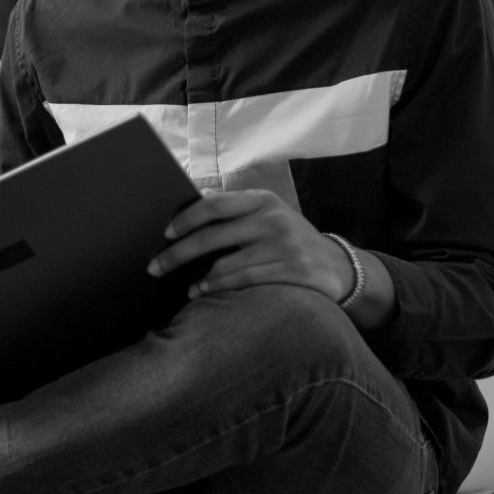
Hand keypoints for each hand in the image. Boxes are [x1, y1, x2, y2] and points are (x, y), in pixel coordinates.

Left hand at [147, 188, 355, 302]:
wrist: (339, 266)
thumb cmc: (290, 240)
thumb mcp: (269, 216)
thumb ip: (236, 212)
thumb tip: (191, 204)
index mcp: (262, 200)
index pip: (214, 205)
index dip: (185, 218)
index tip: (164, 233)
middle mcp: (272, 219)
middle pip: (212, 236)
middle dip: (177, 253)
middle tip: (155, 267)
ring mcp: (283, 246)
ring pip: (225, 265)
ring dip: (198, 279)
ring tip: (185, 286)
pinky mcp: (292, 272)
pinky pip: (243, 282)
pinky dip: (217, 289)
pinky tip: (202, 292)